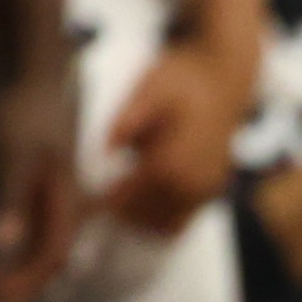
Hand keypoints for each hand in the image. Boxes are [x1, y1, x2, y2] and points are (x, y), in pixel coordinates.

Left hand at [0, 54, 80, 301]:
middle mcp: (60, 214)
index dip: (15, 282)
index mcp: (65, 209)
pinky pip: (13, 233)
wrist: (34, 78)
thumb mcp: (12, 154)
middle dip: (3, 285)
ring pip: (26, 253)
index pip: (46, 261)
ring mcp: (45, 206)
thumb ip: (8, 198)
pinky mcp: (28, 196)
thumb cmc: (26, 114)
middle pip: (39, 265)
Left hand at [99, 41, 246, 234]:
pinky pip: (184, 218)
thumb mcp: (148, 88)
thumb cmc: (180, 80)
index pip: (128, 197)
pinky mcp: (212, 188)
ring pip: (166, 224)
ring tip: (112, 204)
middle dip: (118, 213)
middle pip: (146, 217)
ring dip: (139, 220)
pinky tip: (139, 204)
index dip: (101, 204)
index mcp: (173, 160)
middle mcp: (193, 182)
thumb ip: (126, 120)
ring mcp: (206, 189)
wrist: (222, 77)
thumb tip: (106, 151)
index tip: (80, 206)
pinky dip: (160, 219)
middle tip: (89, 207)